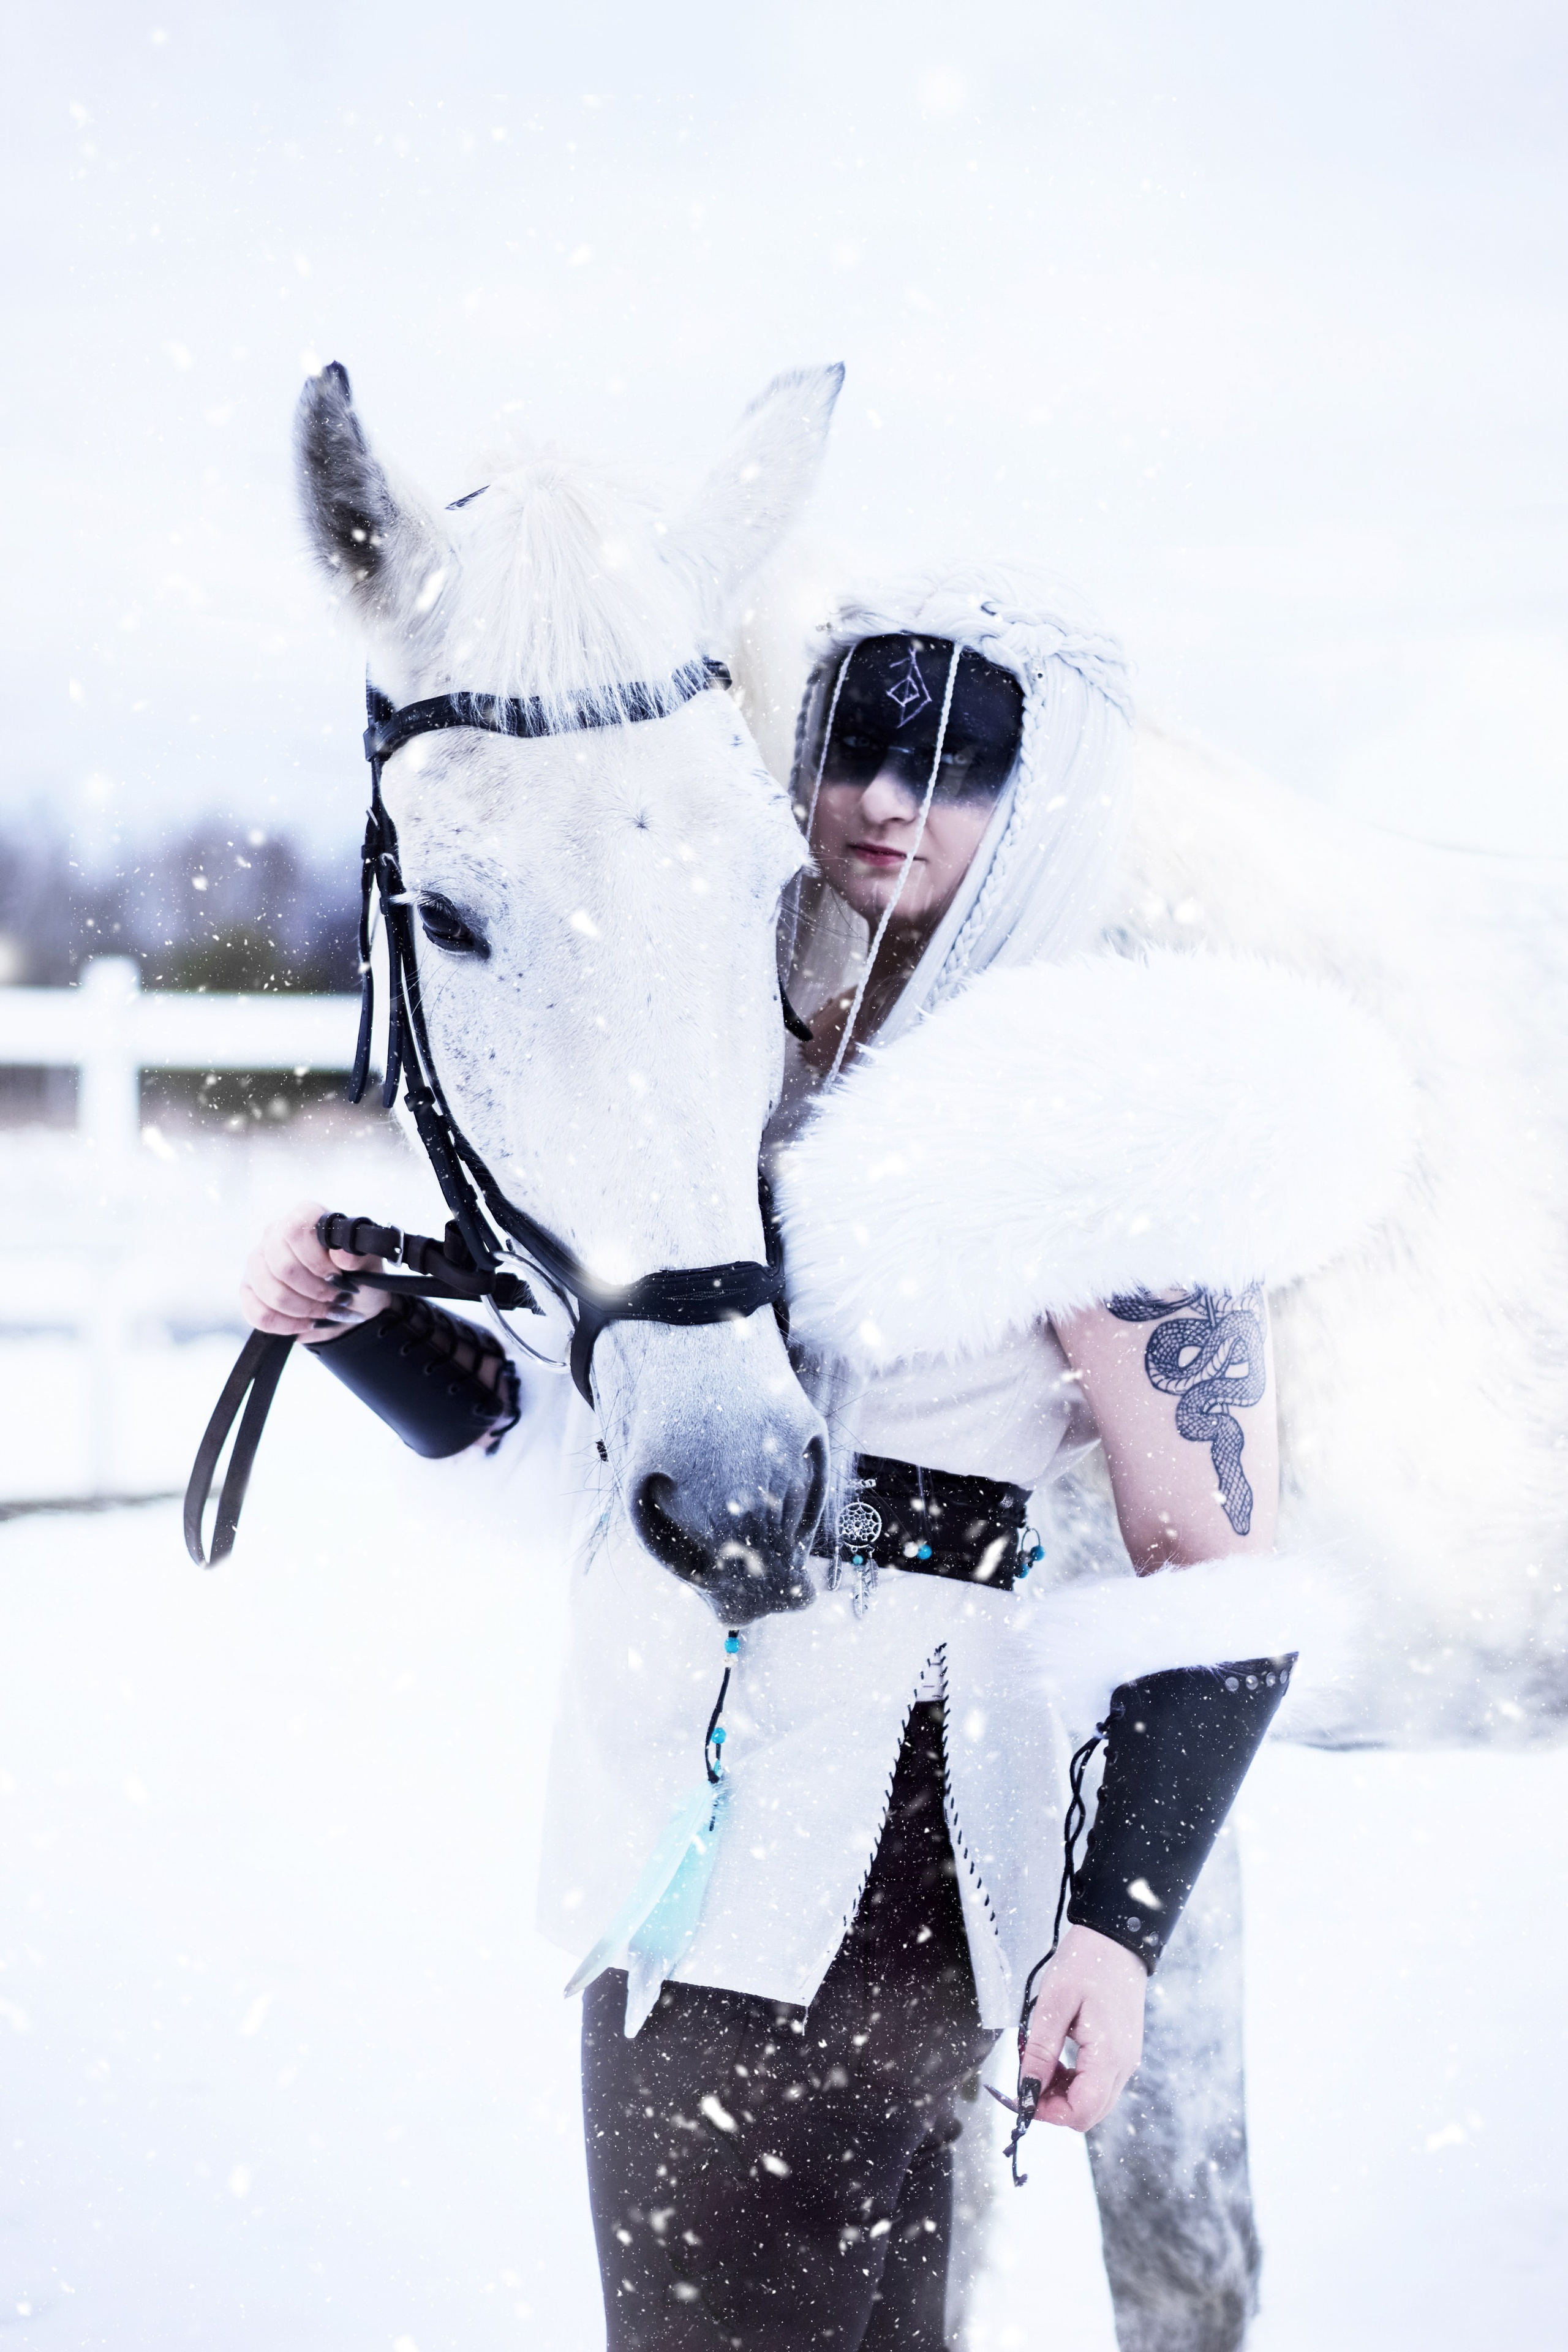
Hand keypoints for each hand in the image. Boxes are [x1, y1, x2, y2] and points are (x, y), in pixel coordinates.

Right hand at [240, 1198, 390, 1339]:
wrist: (349, 1306)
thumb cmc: (358, 1278)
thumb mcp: (368, 1267)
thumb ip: (357, 1257)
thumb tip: (343, 1254)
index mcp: (304, 1217)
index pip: (296, 1230)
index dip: (316, 1260)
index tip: (337, 1278)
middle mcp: (274, 1234)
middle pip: (282, 1266)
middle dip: (314, 1292)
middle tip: (336, 1300)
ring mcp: (257, 1262)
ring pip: (270, 1292)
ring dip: (303, 1310)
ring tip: (325, 1313)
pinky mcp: (249, 1290)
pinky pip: (258, 1313)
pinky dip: (286, 1325)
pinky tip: (306, 1323)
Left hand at [1018, 1923, 1146, 2132]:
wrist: (1118, 1939)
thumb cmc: (1088, 1962)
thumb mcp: (1055, 2003)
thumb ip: (1041, 2051)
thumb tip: (1027, 2089)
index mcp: (1109, 2056)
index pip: (1081, 2112)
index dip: (1047, 2112)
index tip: (1020, 2096)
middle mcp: (1123, 2066)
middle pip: (1088, 2114)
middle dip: (1053, 2106)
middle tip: (1024, 2081)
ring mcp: (1126, 2060)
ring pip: (1093, 2101)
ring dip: (1062, 2094)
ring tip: (1037, 2064)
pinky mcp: (1122, 2052)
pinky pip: (1098, 2083)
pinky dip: (1074, 2081)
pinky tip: (1056, 2059)